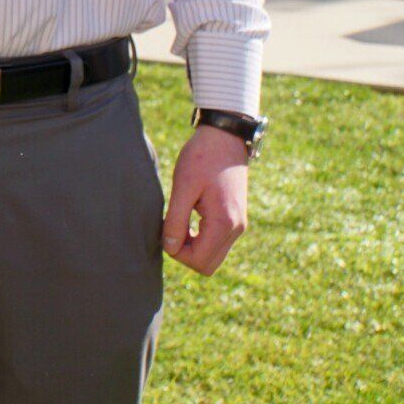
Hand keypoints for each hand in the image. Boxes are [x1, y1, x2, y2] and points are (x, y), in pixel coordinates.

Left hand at [162, 125, 248, 275]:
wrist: (225, 138)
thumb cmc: (202, 158)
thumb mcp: (184, 186)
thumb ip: (176, 219)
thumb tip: (170, 247)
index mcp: (225, 223)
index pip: (200, 262)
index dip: (177, 252)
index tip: (165, 229)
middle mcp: (237, 229)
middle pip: (208, 265)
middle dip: (185, 254)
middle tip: (171, 228)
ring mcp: (238, 225)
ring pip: (213, 256)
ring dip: (193, 246)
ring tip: (178, 221)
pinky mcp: (235, 219)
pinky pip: (217, 243)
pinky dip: (201, 239)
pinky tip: (188, 218)